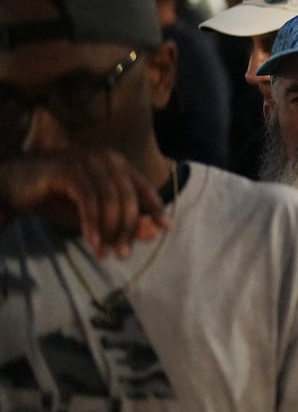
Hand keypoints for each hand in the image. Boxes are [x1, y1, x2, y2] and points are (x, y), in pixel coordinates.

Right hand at [0, 150, 169, 258]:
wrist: (15, 186)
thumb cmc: (57, 199)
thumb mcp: (94, 214)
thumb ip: (121, 221)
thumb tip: (152, 233)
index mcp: (115, 162)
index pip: (142, 186)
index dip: (155, 206)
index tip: (166, 227)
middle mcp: (104, 157)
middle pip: (128, 197)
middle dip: (128, 229)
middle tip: (123, 254)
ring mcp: (86, 160)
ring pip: (110, 200)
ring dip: (109, 231)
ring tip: (105, 253)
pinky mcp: (67, 169)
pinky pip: (88, 201)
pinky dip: (92, 224)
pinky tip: (92, 242)